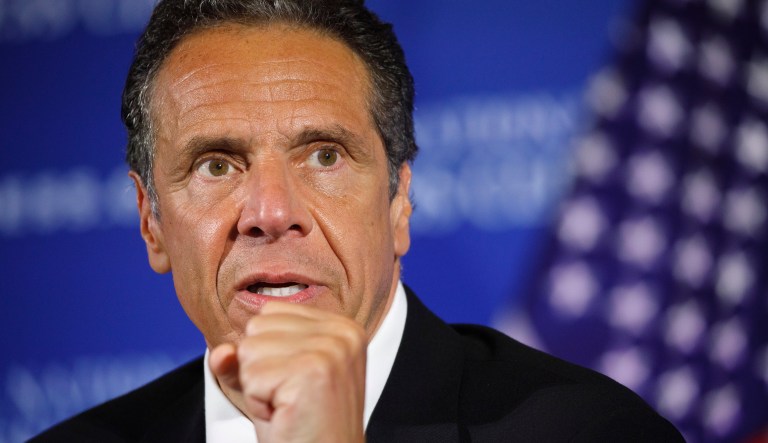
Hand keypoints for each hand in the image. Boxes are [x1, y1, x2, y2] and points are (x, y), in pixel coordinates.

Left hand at [209, 302, 366, 442]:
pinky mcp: (312, 371)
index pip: (270, 311)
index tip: (294, 381)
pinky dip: (259, 403)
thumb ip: (246, 356)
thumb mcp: (274, 381)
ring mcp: (329, 350)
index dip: (269, 352)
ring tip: (287, 406)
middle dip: (261, 368)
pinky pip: (251, 376)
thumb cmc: (303, 427)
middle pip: (258, 327)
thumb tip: (221, 352)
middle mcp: (341, 332)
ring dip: (258, 386)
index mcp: (341, 326)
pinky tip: (285, 414)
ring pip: (250, 349)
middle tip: (289, 398)